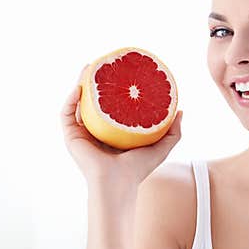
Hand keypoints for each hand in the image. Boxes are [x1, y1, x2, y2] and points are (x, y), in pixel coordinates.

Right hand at [60, 65, 182, 188]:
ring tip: (88, 68)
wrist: (118, 183)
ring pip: (77, 103)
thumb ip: (173, 132)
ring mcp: (81, 134)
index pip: (111, 106)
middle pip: (93, 101)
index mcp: (112, 132)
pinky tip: (79, 87)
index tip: (120, 72)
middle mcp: (95, 131)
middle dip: (95, 81)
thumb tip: (181, 111)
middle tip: (102, 64)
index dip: (113, 89)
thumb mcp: (160, 147)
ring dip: (80, 83)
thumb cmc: (137, 170)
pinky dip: (71, 99)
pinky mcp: (71, 137)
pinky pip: (67, 113)